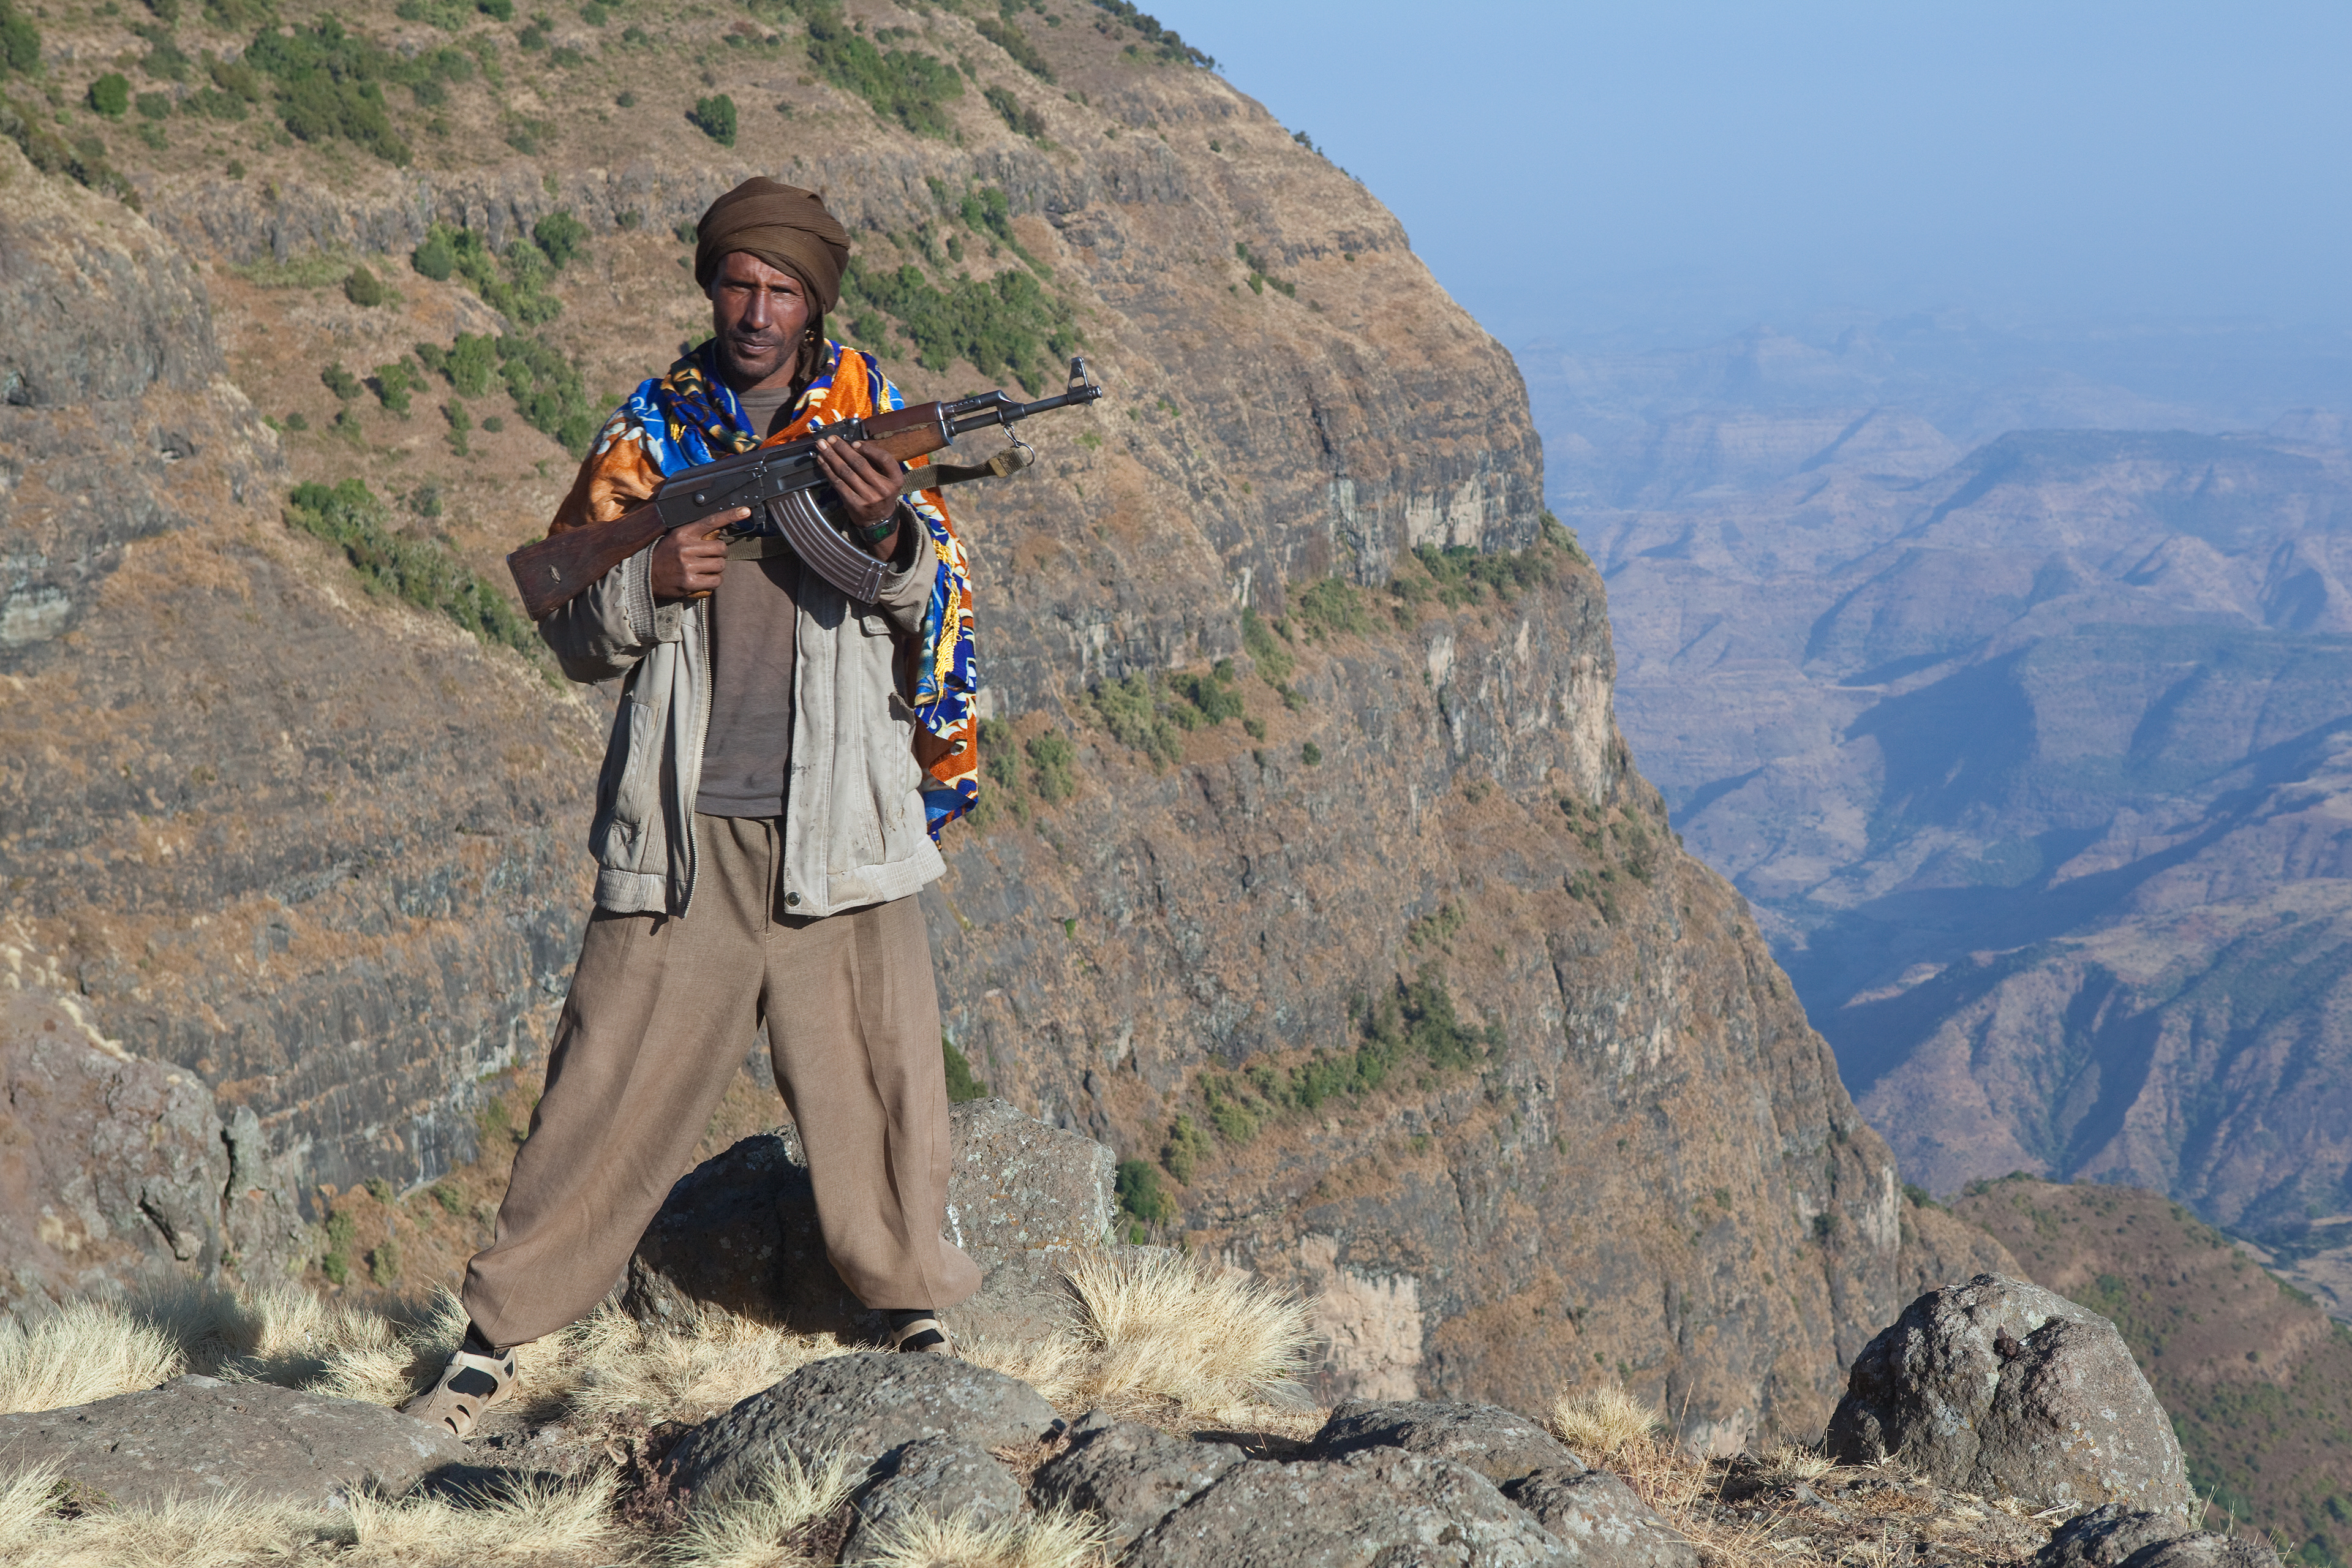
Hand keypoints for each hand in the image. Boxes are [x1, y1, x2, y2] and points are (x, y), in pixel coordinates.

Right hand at [651, 508, 746, 601]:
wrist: (643, 576)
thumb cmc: (662, 556)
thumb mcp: (674, 538)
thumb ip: (694, 534)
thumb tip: (718, 531)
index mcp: (683, 533)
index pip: (710, 521)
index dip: (729, 515)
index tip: (745, 511)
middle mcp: (686, 547)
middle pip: (721, 548)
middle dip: (720, 553)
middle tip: (710, 557)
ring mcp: (688, 565)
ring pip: (720, 565)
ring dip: (717, 568)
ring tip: (704, 569)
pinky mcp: (689, 582)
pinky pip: (716, 580)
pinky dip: (714, 581)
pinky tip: (704, 579)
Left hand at [816, 435, 903, 558]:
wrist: (878, 521)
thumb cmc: (881, 494)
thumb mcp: (888, 480)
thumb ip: (876, 464)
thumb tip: (852, 445)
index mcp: (896, 479)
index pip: (884, 459)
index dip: (868, 449)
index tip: (854, 442)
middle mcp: (884, 488)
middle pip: (860, 464)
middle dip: (842, 448)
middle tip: (830, 438)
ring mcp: (869, 497)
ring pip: (846, 472)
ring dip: (831, 457)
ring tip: (822, 446)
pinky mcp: (855, 504)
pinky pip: (838, 483)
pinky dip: (828, 470)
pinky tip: (822, 461)